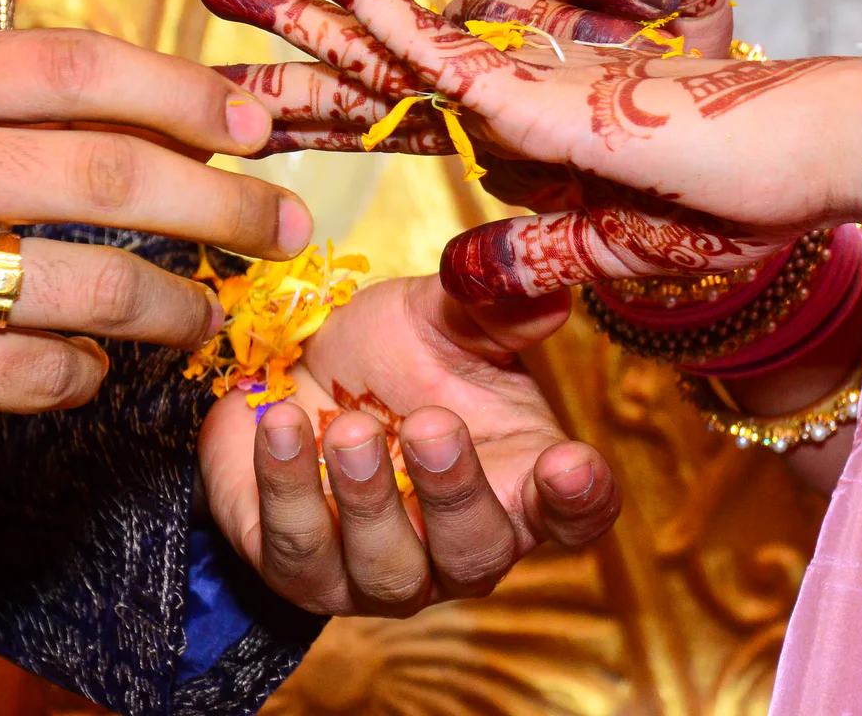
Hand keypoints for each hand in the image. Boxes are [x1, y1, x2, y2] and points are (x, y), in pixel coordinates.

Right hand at [0, 29, 313, 452]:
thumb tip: (160, 119)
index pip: (82, 68)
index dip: (188, 94)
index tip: (255, 125)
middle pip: (118, 178)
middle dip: (228, 207)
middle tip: (285, 229)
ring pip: (100, 290)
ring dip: (180, 307)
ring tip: (209, 313)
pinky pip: (45, 375)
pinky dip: (92, 375)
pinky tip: (99, 366)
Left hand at [197, 274, 618, 614]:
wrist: (282, 371)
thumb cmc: (380, 355)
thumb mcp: (436, 318)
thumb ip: (490, 309)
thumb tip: (547, 289)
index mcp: (513, 480)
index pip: (573, 515)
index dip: (580, 500)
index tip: (570, 463)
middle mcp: (454, 543)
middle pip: (478, 554)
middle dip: (455, 494)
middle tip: (431, 425)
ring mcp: (377, 571)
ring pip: (389, 572)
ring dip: (368, 501)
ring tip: (350, 428)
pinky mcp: (299, 571)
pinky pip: (297, 551)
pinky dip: (289, 487)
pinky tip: (281, 424)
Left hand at [199, 0, 861, 299]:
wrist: (815, 163)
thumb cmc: (729, 202)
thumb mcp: (613, 250)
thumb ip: (536, 259)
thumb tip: (457, 272)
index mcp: (502, 135)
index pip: (382, 113)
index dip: (304, 97)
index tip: (233, 86)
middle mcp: (500, 99)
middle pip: (366, 66)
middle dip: (280, 30)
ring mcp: (521, 90)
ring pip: (395, 47)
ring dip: (317, 7)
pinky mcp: (553, 99)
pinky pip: (459, 58)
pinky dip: (396, 22)